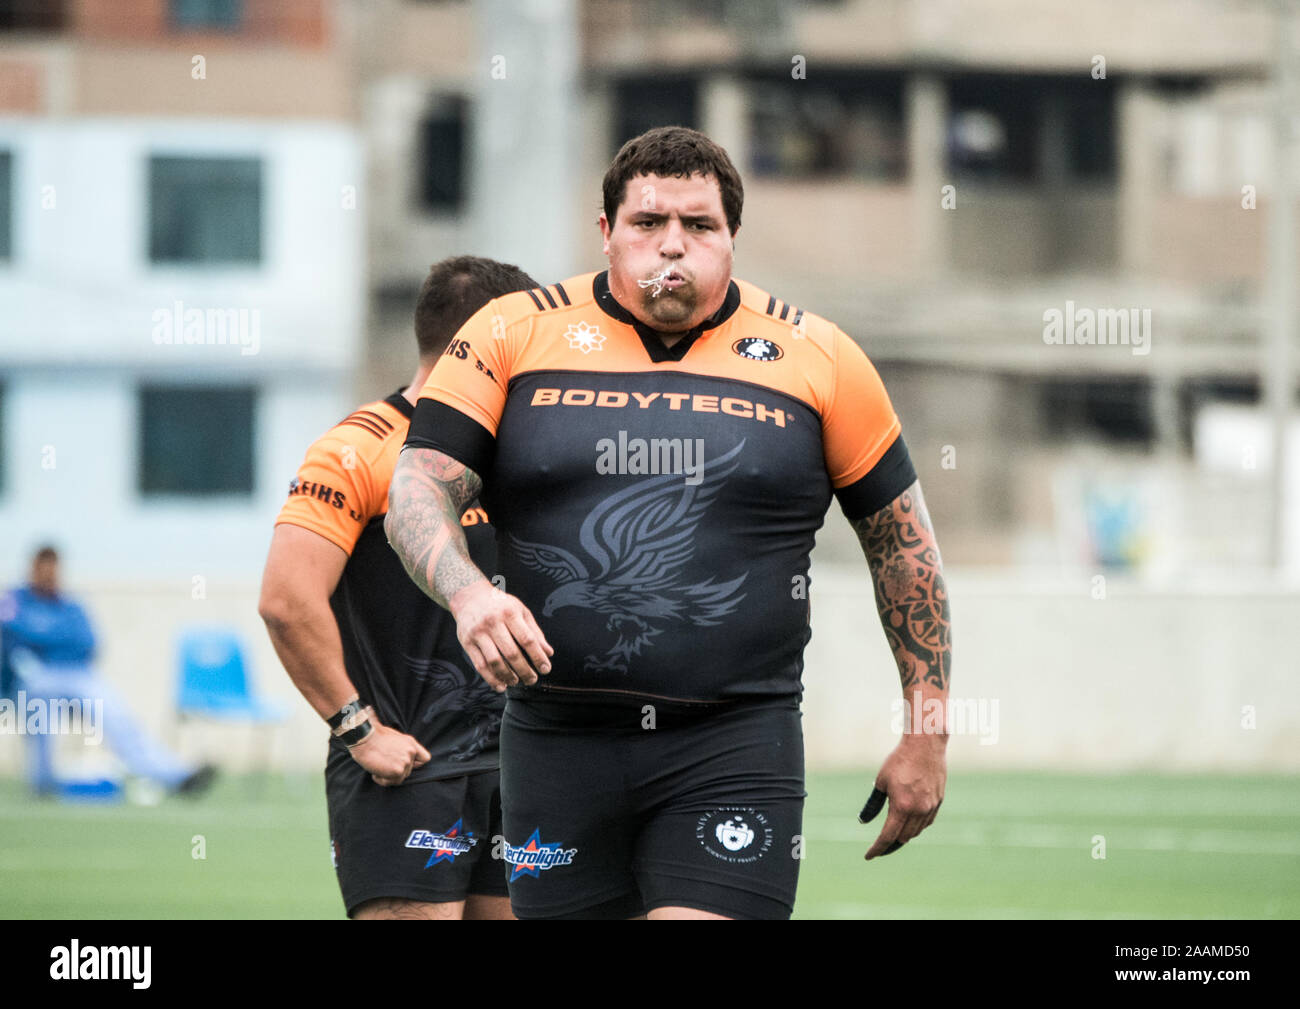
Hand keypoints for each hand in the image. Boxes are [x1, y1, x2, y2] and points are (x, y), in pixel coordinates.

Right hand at [348, 724, 430, 785]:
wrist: (363, 738)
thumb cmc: (371, 735)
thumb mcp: (390, 735)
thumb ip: (397, 742)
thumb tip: (375, 713)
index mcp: (411, 743)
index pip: (425, 758)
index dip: (415, 764)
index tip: (403, 765)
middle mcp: (411, 752)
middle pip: (408, 771)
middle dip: (395, 770)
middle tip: (382, 764)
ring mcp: (406, 762)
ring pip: (399, 778)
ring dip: (387, 776)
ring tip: (377, 767)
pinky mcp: (398, 771)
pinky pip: (391, 782)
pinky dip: (381, 780)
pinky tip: (375, 772)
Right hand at [449, 580, 553, 691]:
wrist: (469, 597)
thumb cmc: (500, 605)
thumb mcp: (520, 611)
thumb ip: (535, 632)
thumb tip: (548, 653)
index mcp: (510, 613)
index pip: (527, 639)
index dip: (538, 657)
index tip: (545, 669)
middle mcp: (492, 622)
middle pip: (511, 653)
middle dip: (524, 670)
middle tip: (532, 680)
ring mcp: (478, 633)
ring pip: (494, 661)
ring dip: (508, 676)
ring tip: (516, 682)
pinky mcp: (467, 642)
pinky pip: (480, 665)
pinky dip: (491, 678)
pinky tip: (501, 685)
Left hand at [860, 736, 945, 858]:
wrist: (925, 744)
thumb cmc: (899, 760)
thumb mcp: (881, 782)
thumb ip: (873, 805)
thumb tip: (863, 821)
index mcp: (901, 806)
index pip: (887, 836)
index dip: (877, 849)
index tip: (868, 856)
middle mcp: (918, 810)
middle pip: (903, 838)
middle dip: (889, 844)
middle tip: (878, 847)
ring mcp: (930, 807)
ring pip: (916, 832)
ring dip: (904, 836)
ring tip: (892, 836)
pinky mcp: (938, 801)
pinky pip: (927, 822)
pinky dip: (917, 827)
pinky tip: (909, 824)